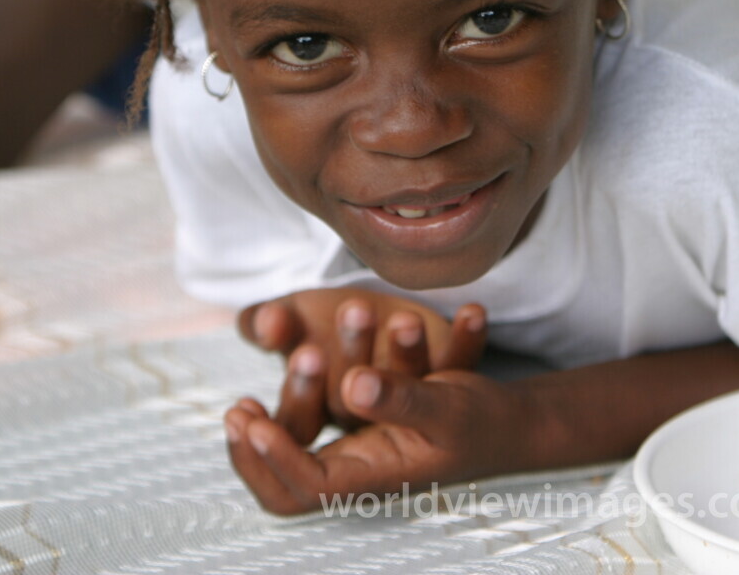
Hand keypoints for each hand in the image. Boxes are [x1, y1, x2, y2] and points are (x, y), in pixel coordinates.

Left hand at [223, 366, 532, 514]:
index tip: (249, 418)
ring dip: (264, 439)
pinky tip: (273, 398)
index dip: (273, 457)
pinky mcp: (361, 442)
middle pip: (288, 493)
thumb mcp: (448, 403)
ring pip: (293, 469)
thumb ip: (403, 397)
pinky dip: (284, 429)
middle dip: (253, 459)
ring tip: (242, 405)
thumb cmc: (483, 420)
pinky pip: (308, 447)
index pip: (309, 485)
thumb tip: (353, 384)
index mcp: (378, 478)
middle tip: (235, 414)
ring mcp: (358, 462)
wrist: (511, 426)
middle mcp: (361, 476)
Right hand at [237, 288, 485, 434]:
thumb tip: (263, 322)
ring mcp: (410, 401)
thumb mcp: (296, 323)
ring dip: (407, 352)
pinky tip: (475, 312)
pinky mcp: (448, 380)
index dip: (298, 397)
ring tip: (406, 318)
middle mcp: (366, 416)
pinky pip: (463, 363)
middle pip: (353, 406)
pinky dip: (469, 338)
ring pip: (411, 387)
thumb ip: (269, 323)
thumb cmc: (328, 330)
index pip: (300, 426)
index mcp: (320, 412)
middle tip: (354, 316)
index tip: (304, 351)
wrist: (391, 328)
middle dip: (352, 358)